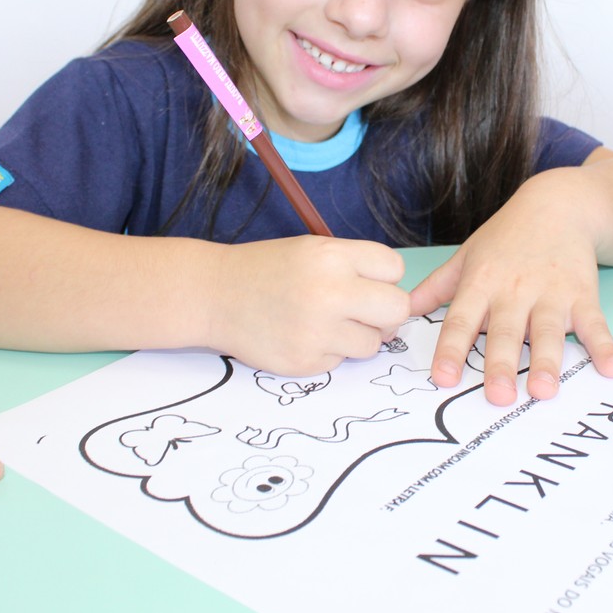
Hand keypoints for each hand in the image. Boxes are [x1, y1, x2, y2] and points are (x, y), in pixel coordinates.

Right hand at [211, 236, 410, 375]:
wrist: (216, 295)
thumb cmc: (268, 270)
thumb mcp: (312, 249)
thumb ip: (354, 267)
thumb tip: (395, 302)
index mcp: (332, 256)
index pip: (394, 269)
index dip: (383, 278)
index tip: (365, 282)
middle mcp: (329, 292)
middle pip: (397, 309)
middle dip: (386, 313)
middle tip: (365, 313)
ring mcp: (318, 331)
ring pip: (373, 343)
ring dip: (358, 336)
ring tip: (326, 323)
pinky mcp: (306, 362)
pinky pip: (342, 361)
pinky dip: (329, 351)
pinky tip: (303, 336)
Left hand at [408, 170, 612, 405]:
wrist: (558, 204)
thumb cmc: (506, 237)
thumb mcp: (466, 256)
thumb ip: (436, 288)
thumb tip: (401, 311)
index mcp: (481, 283)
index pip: (461, 320)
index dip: (451, 350)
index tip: (443, 378)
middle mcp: (514, 290)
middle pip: (504, 332)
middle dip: (500, 364)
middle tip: (497, 397)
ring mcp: (551, 293)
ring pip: (548, 331)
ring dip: (546, 361)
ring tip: (542, 390)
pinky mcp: (583, 294)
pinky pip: (595, 324)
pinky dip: (604, 347)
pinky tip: (611, 369)